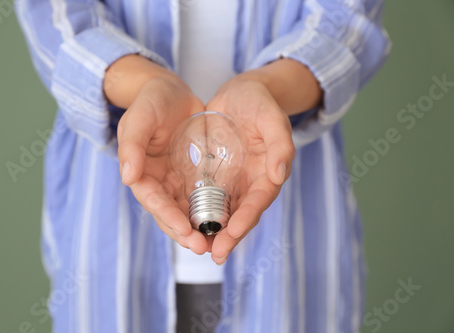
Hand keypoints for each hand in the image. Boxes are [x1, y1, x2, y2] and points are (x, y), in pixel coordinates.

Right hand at [107, 56, 209, 253]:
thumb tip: (128, 178)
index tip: (183, 230)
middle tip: (203, 247)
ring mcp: (174, 179)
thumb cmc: (150, 101)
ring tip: (215, 243)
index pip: (152, 199)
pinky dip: (209, 210)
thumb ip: (132, 145)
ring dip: (198, 227)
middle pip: (168, 212)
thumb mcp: (139, 118)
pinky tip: (224, 221)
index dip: (166, 216)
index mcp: (140, 171)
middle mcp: (156, 180)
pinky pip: (200, 196)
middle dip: (184, 231)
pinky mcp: (190, 175)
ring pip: (185, 210)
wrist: (169, 91)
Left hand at [205, 78, 295, 263]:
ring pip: (222, 212)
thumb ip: (280, 144)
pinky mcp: (216, 176)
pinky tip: (184, 224)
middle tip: (214, 253)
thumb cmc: (260, 102)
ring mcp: (233, 182)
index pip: (258, 201)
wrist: (241, 93)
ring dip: (211, 231)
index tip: (232, 233)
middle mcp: (250, 183)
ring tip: (197, 246)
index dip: (246, 218)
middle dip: (228, 236)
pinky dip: (198, 212)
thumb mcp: (272, 117)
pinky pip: (207, 198)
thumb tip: (279, 175)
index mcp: (268, 173)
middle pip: (240, 215)